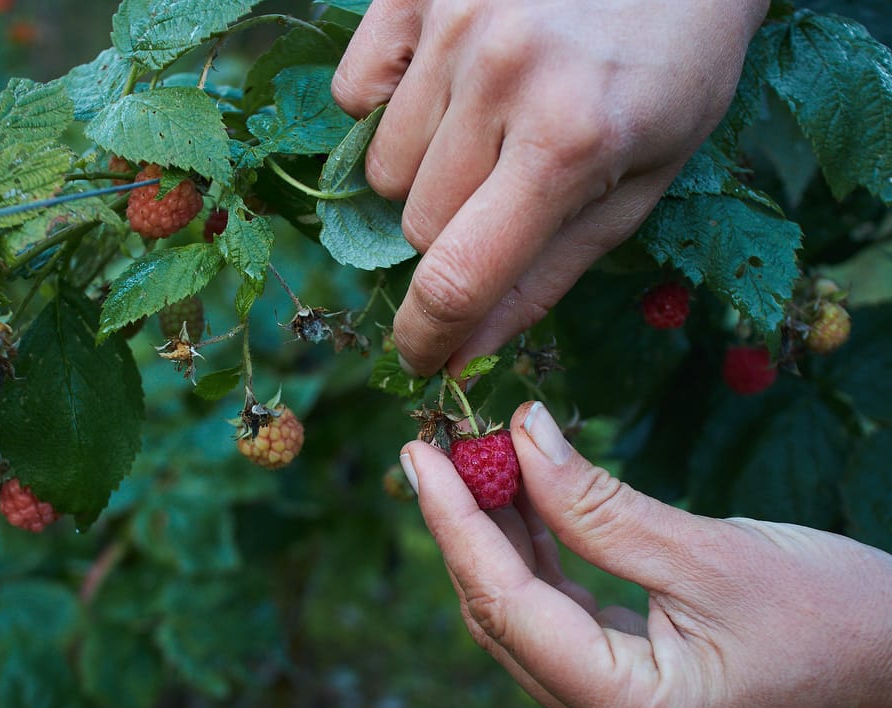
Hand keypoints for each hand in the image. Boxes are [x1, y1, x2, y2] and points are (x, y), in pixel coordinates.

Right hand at [333, 0, 770, 375]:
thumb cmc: (671, 68)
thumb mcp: (640, 183)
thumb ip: (547, 274)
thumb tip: (464, 353)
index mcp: (570, 143)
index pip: (459, 278)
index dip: (427, 335)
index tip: (419, 356)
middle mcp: (501, 77)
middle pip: (417, 225)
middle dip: (456, 229)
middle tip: (509, 183)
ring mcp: (451, 21)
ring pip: (384, 167)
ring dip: (426, 167)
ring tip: (488, 119)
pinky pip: (354, 92)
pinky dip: (388, 103)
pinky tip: (445, 79)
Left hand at [398, 402, 891, 707]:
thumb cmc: (836, 613)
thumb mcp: (708, 552)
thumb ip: (597, 504)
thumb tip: (517, 434)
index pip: (507, 607)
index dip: (456, 523)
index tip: (419, 452)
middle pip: (502, 617)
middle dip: (466, 527)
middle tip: (437, 446)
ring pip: (523, 617)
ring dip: (497, 537)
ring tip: (471, 458)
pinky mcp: (629, 692)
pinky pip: (558, 619)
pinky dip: (537, 557)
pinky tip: (519, 498)